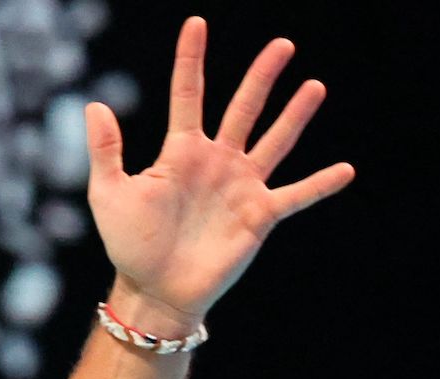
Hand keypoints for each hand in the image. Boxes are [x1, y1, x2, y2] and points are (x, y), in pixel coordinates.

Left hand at [86, 17, 356, 333]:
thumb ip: (105, 151)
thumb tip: (94, 104)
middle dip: (262, 77)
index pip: (188, 94)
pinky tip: (345, 169)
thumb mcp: (109, 195)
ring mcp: (241, 187)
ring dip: (295, 115)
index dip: (191, 59)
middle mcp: (216, 161)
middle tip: (282, 45)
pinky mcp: (259, 216)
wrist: (154, 291)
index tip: (196, 23)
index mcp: (180, 152)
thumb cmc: (129, 244)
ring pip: (275, 141)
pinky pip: (296, 195)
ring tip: (315, 87)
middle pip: (243, 108)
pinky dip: (320, 184)